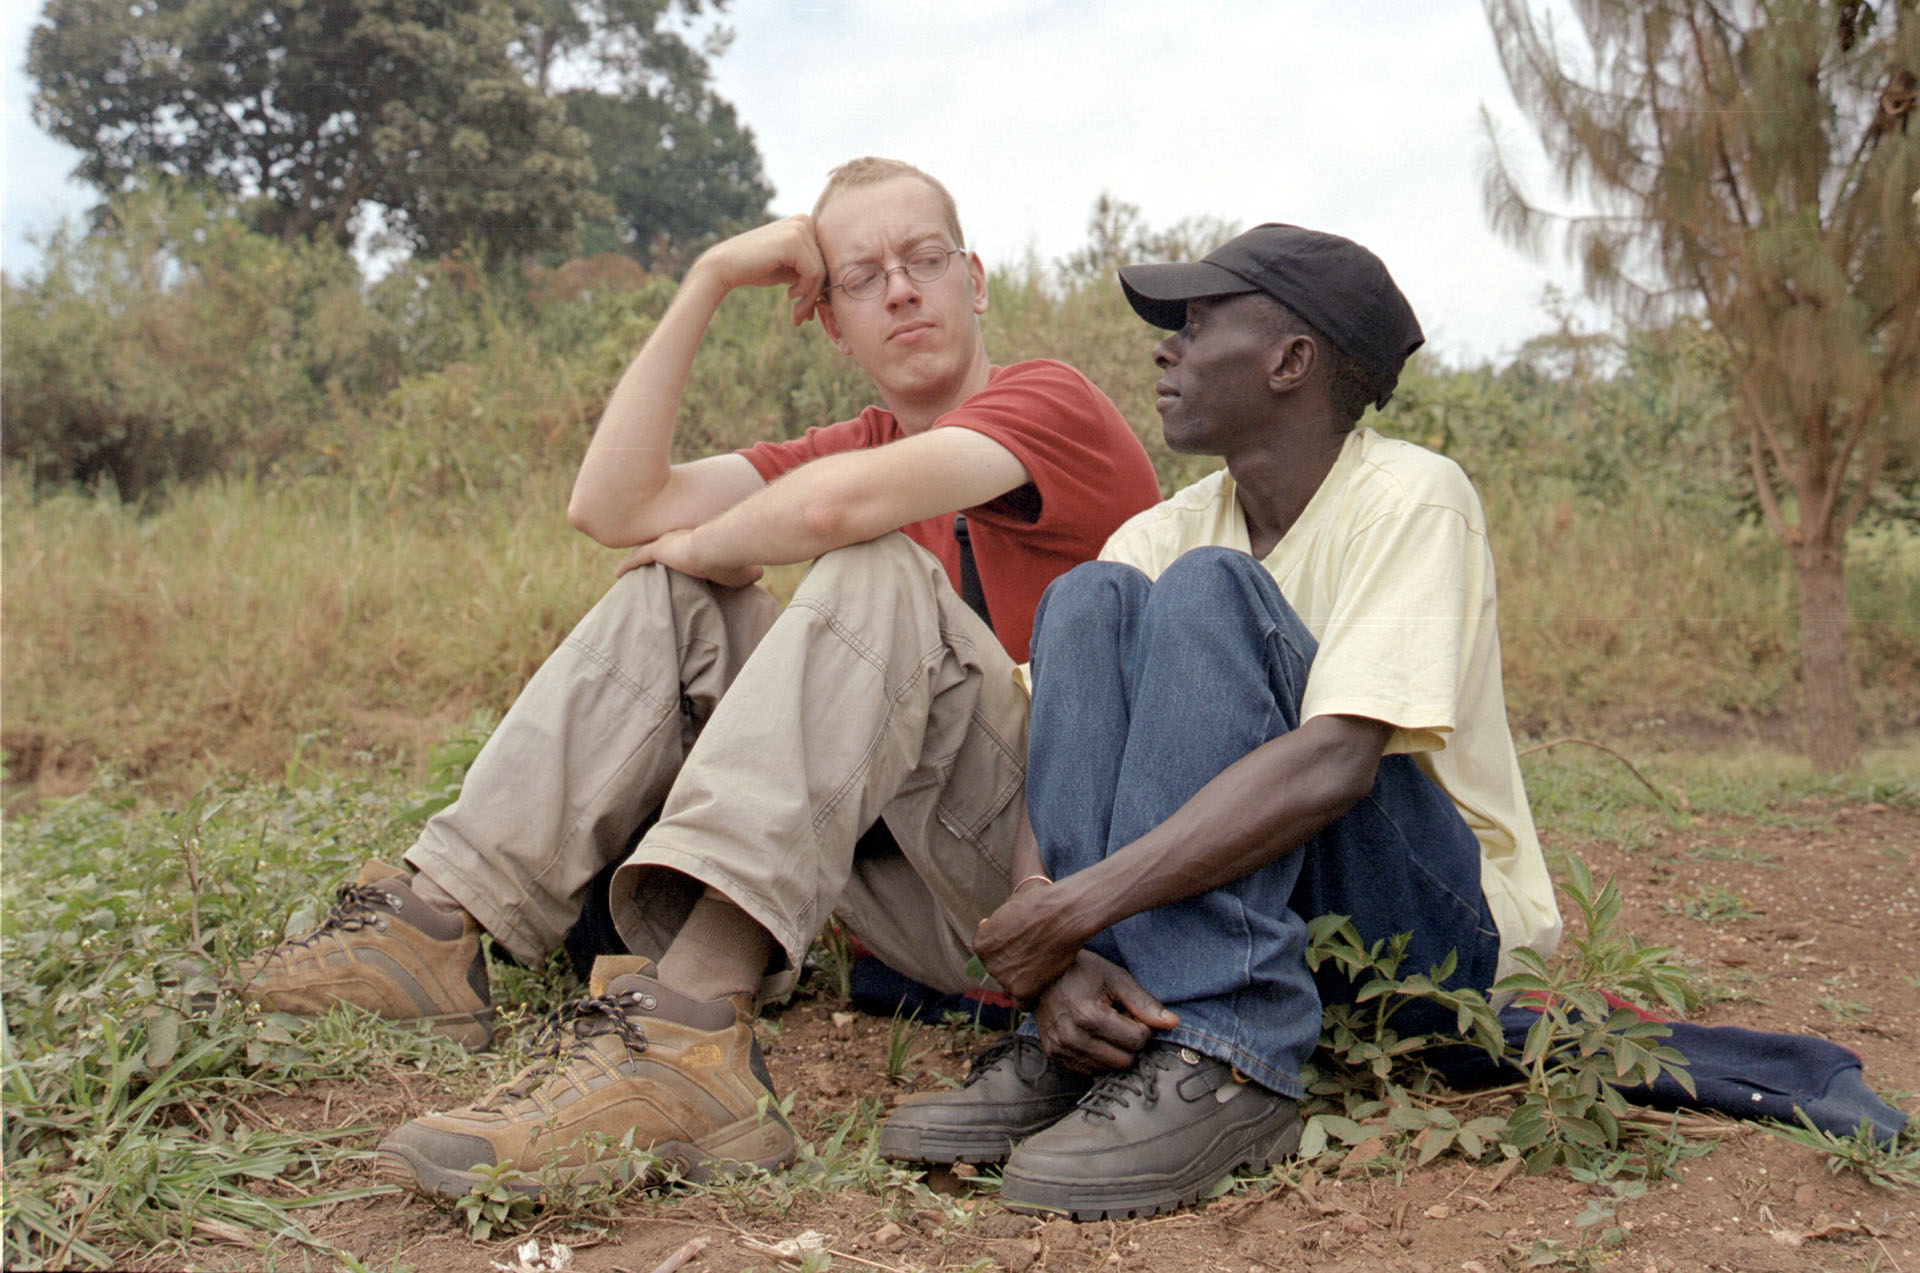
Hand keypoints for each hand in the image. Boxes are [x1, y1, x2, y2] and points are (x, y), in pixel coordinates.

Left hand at [615, 529, 762, 587]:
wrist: (719, 547)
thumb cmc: (733, 560)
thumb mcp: (743, 570)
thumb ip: (748, 572)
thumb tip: (760, 573)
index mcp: (695, 541)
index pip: (682, 545)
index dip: (676, 551)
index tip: (672, 558)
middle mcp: (677, 537)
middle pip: (660, 545)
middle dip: (652, 551)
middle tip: (646, 561)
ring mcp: (665, 543)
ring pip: (645, 551)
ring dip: (636, 559)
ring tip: (627, 570)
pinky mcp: (656, 551)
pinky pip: (635, 559)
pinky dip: (627, 566)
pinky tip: (617, 575)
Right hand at [696, 215, 829, 326]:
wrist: (726, 266)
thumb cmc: (757, 268)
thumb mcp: (790, 268)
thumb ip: (810, 271)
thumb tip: (833, 292)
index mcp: (805, 223)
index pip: (825, 258)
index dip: (819, 286)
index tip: (807, 307)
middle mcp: (804, 220)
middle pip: (826, 265)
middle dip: (815, 295)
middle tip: (802, 316)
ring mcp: (800, 228)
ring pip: (821, 271)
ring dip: (810, 297)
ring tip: (796, 312)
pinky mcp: (794, 241)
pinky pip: (813, 273)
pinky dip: (805, 291)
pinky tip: (789, 295)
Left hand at [975, 877, 1086, 1000]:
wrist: (1063, 915)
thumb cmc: (1040, 905)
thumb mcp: (1008, 907)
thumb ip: (995, 923)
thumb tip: (982, 924)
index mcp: (981, 943)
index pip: (991, 956)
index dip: (1010, 949)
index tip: (1025, 943)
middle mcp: (987, 962)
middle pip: (1001, 971)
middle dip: (1015, 965)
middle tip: (1037, 953)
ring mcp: (1002, 978)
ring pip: (1012, 985)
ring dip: (1024, 979)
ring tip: (1043, 962)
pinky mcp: (1020, 991)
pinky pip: (1023, 1001)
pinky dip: (1034, 993)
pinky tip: (1045, 979)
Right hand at [1033, 950, 1178, 1073]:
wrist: (1041, 975)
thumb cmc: (1082, 972)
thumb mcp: (1116, 979)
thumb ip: (1145, 1004)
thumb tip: (1174, 1023)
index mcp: (1089, 1017)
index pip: (1137, 1040)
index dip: (1142, 1027)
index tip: (1130, 1012)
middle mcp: (1072, 1038)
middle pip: (1125, 1061)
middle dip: (1129, 1042)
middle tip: (1119, 1020)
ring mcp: (1061, 1050)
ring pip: (1108, 1069)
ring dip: (1113, 1052)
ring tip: (1104, 1027)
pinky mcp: (1054, 1056)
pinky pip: (1089, 1071)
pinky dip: (1097, 1057)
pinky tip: (1091, 1036)